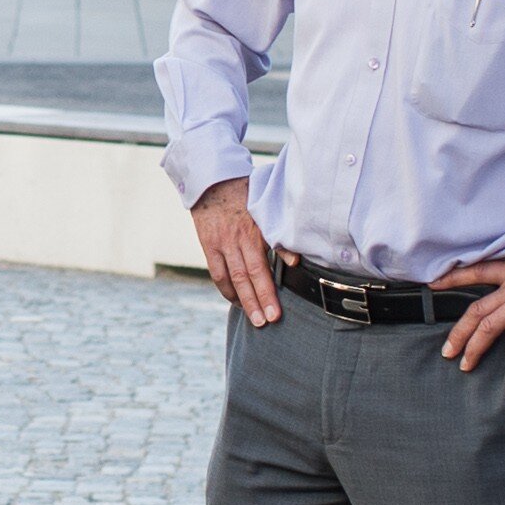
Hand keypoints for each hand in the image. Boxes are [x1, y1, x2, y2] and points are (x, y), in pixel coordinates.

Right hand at [190, 180, 278, 326]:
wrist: (214, 182)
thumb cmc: (247, 196)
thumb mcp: (266, 212)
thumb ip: (279, 238)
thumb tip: (295, 262)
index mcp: (253, 232)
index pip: (260, 269)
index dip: (267, 293)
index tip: (275, 314)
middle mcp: (236, 240)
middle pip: (246, 278)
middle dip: (256, 303)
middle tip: (265, 323)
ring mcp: (220, 243)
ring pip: (231, 278)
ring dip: (242, 300)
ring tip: (252, 318)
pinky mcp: (208, 245)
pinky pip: (216, 272)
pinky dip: (226, 289)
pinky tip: (235, 301)